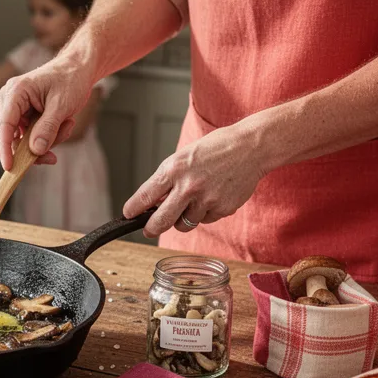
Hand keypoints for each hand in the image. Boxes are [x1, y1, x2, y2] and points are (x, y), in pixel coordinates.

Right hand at [0, 55, 95, 169]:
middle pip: (13, 137)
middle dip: (34, 148)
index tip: (9, 167)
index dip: (4, 149)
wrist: (79, 68)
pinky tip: (64, 124)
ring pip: (24, 140)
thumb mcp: (62, 105)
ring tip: (67, 124)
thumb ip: (48, 128)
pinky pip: (31, 136)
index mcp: (15, 92)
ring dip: (47, 140)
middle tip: (53, 157)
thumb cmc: (71, 79)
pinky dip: (48, 136)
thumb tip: (35, 151)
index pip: (4, 126)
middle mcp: (11, 100)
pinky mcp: (24, 115)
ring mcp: (17, 108)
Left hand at [123, 124, 271, 237]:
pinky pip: (206, 220)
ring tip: (194, 199)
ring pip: (184, 223)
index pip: (145, 196)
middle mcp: (188, 187)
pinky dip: (205, 213)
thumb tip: (152, 202)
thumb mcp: (183, 157)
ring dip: (183, 218)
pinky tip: (214, 195)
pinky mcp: (222, 209)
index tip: (128, 214)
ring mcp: (206, 200)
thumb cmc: (215, 149)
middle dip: (151, 228)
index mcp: (174, 169)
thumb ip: (167, 180)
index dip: (133, 209)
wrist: (250, 148)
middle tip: (148, 229)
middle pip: (161, 221)